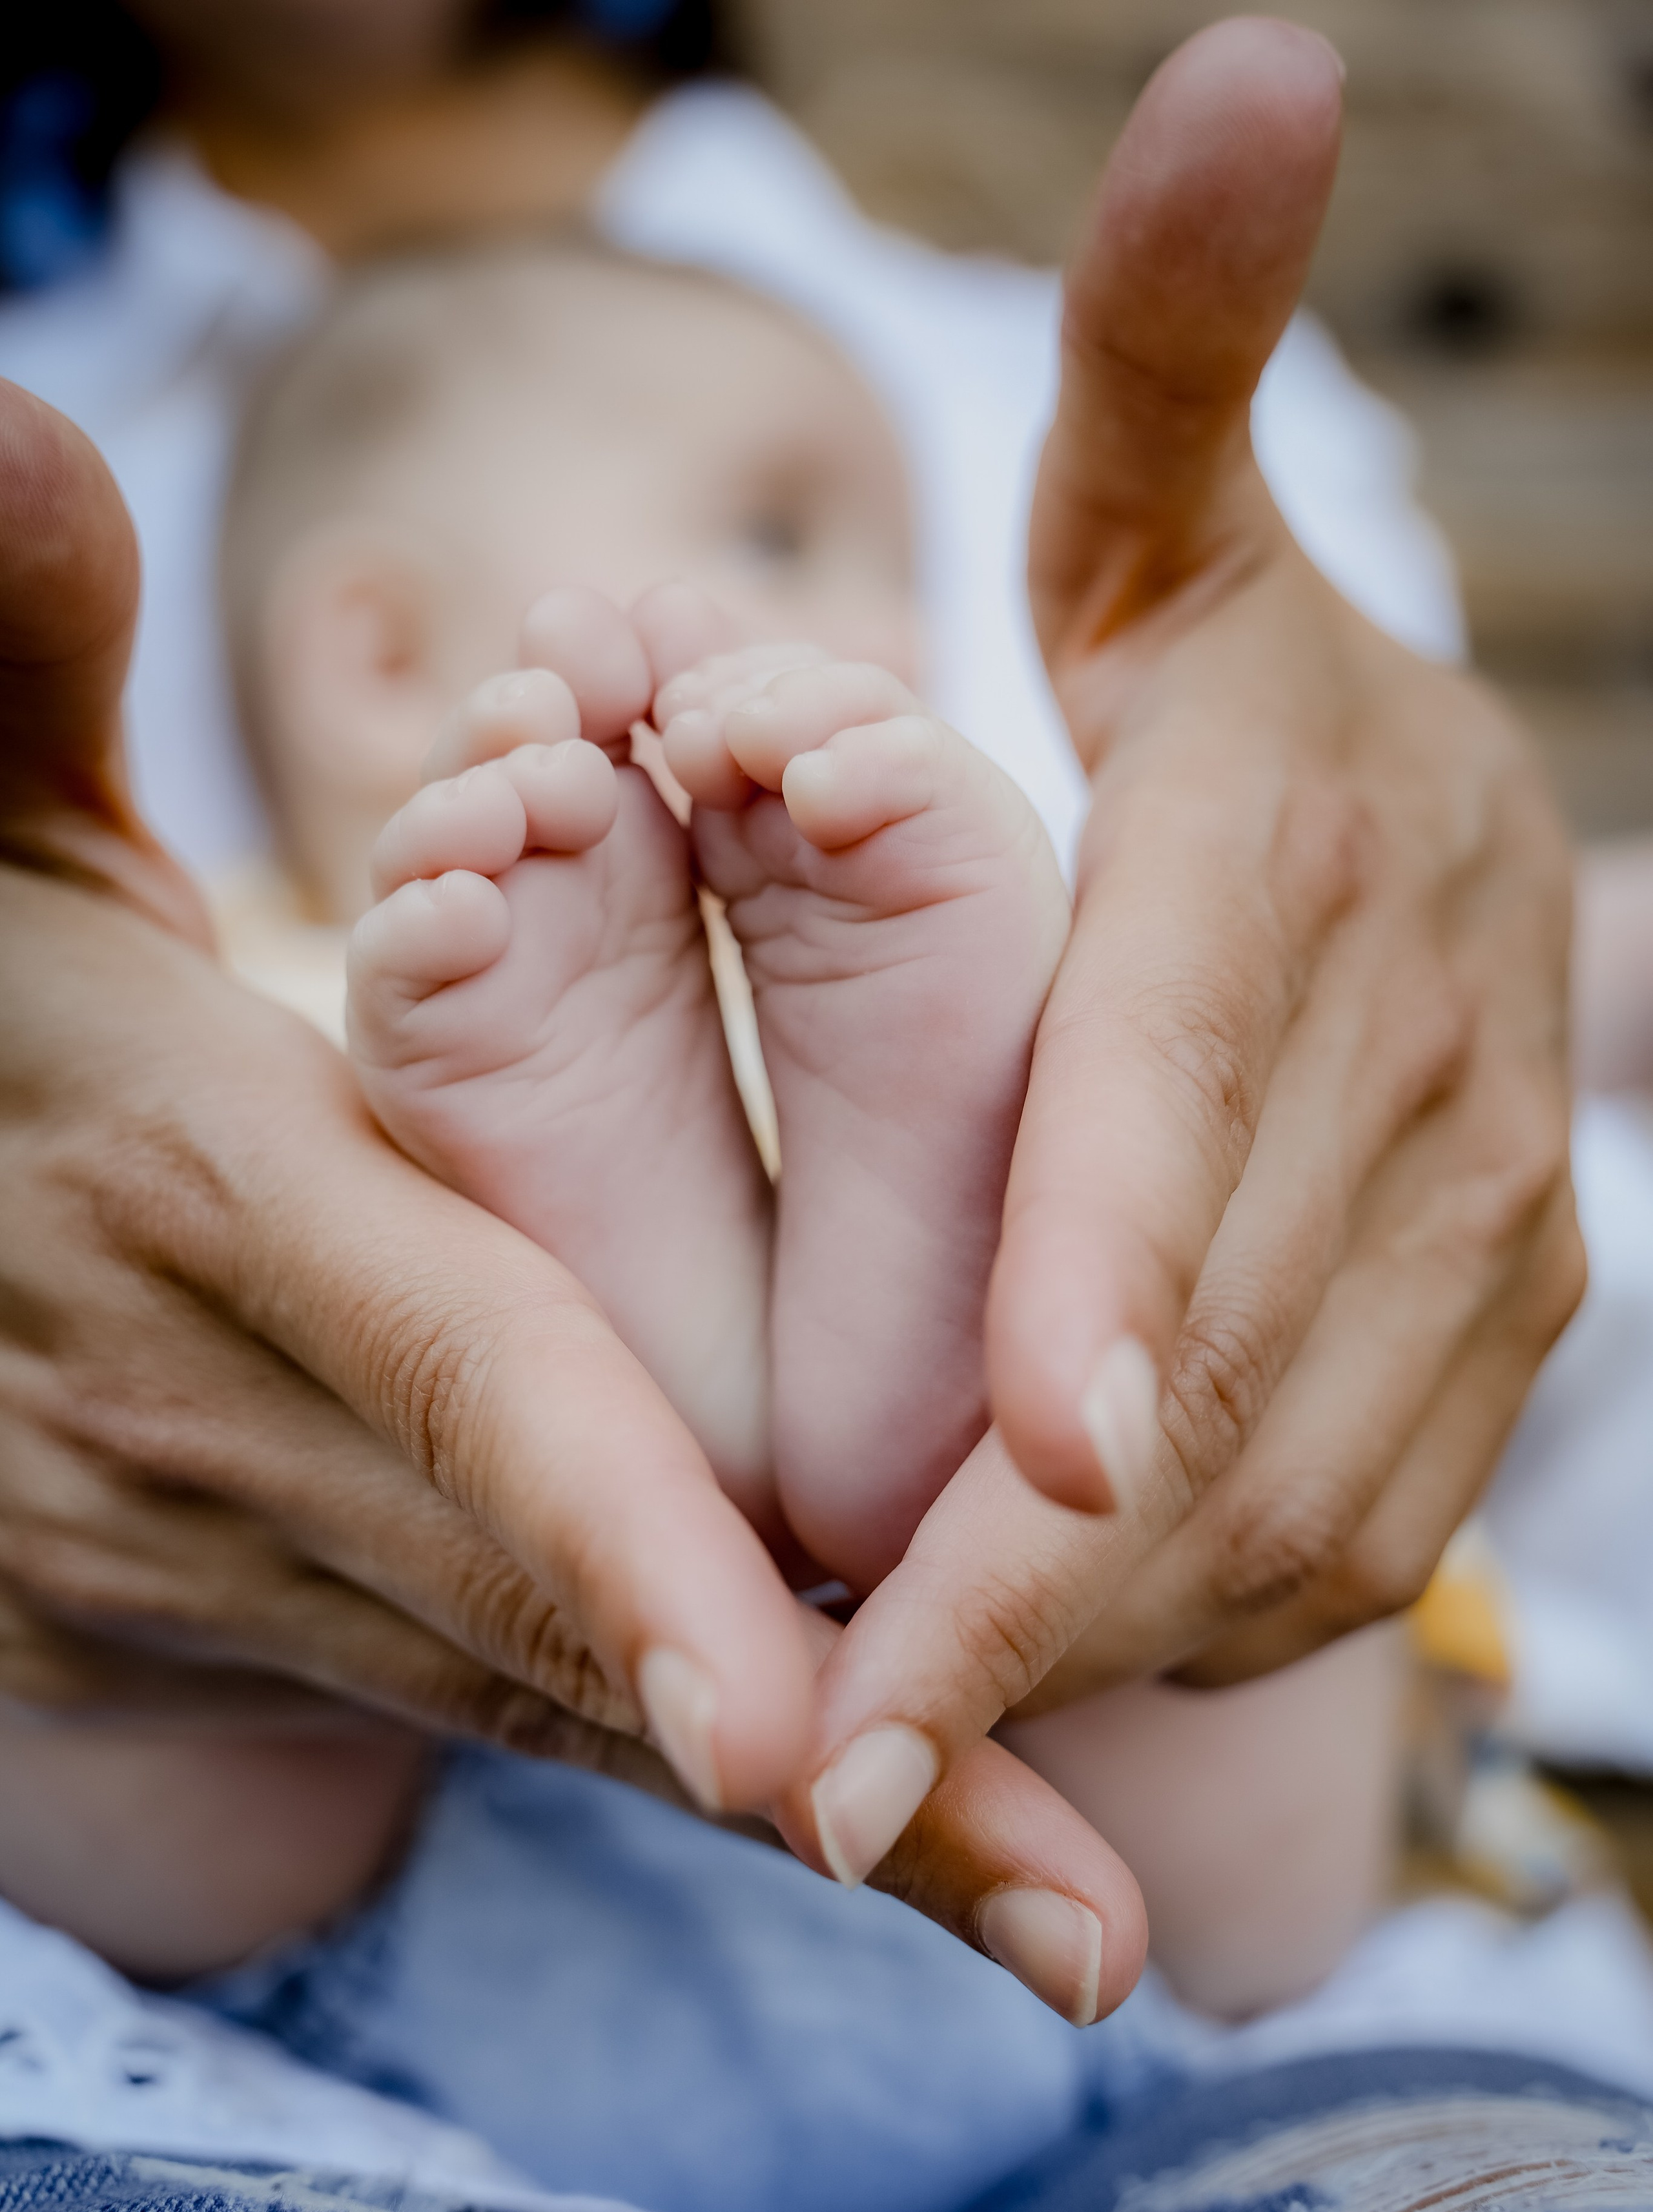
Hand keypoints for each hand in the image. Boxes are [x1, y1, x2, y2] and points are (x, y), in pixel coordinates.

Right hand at [0, 381, 1148, 2016]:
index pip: (453, 1378)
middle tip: (1070, 1914)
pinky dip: (722, 1768)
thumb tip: (14, 426)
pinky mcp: (311, 1618)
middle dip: (809, 1744)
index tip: (789, 1728)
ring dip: (823, 1805)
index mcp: (218, 1212)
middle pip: (554, 1603)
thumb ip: (18, 670)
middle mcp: (252, 1424)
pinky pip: (545, 1709)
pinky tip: (909, 1854)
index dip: (613, 1543)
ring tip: (1065, 1926)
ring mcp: (271, 1557)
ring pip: (571, 1696)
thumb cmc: (7, 1037)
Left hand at [783, 18, 1581, 1882]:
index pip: (1183, 1092)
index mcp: (1303, 868)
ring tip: (885, 1757)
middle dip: (1021, 1572)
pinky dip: (1180, 1621)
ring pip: (1282, 1485)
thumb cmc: (1197, 714)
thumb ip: (1161, 363)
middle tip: (819, 1751)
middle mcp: (1428, 1066)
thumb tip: (1252, 61)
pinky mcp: (1486, 1354)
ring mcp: (1485, 1236)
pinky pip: (1338, 1533)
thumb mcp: (1155, 541)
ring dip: (1089, 1638)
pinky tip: (1030, 1673)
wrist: (1403, 860)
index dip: (1103, 1275)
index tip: (998, 1474)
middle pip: (1214, 1350)